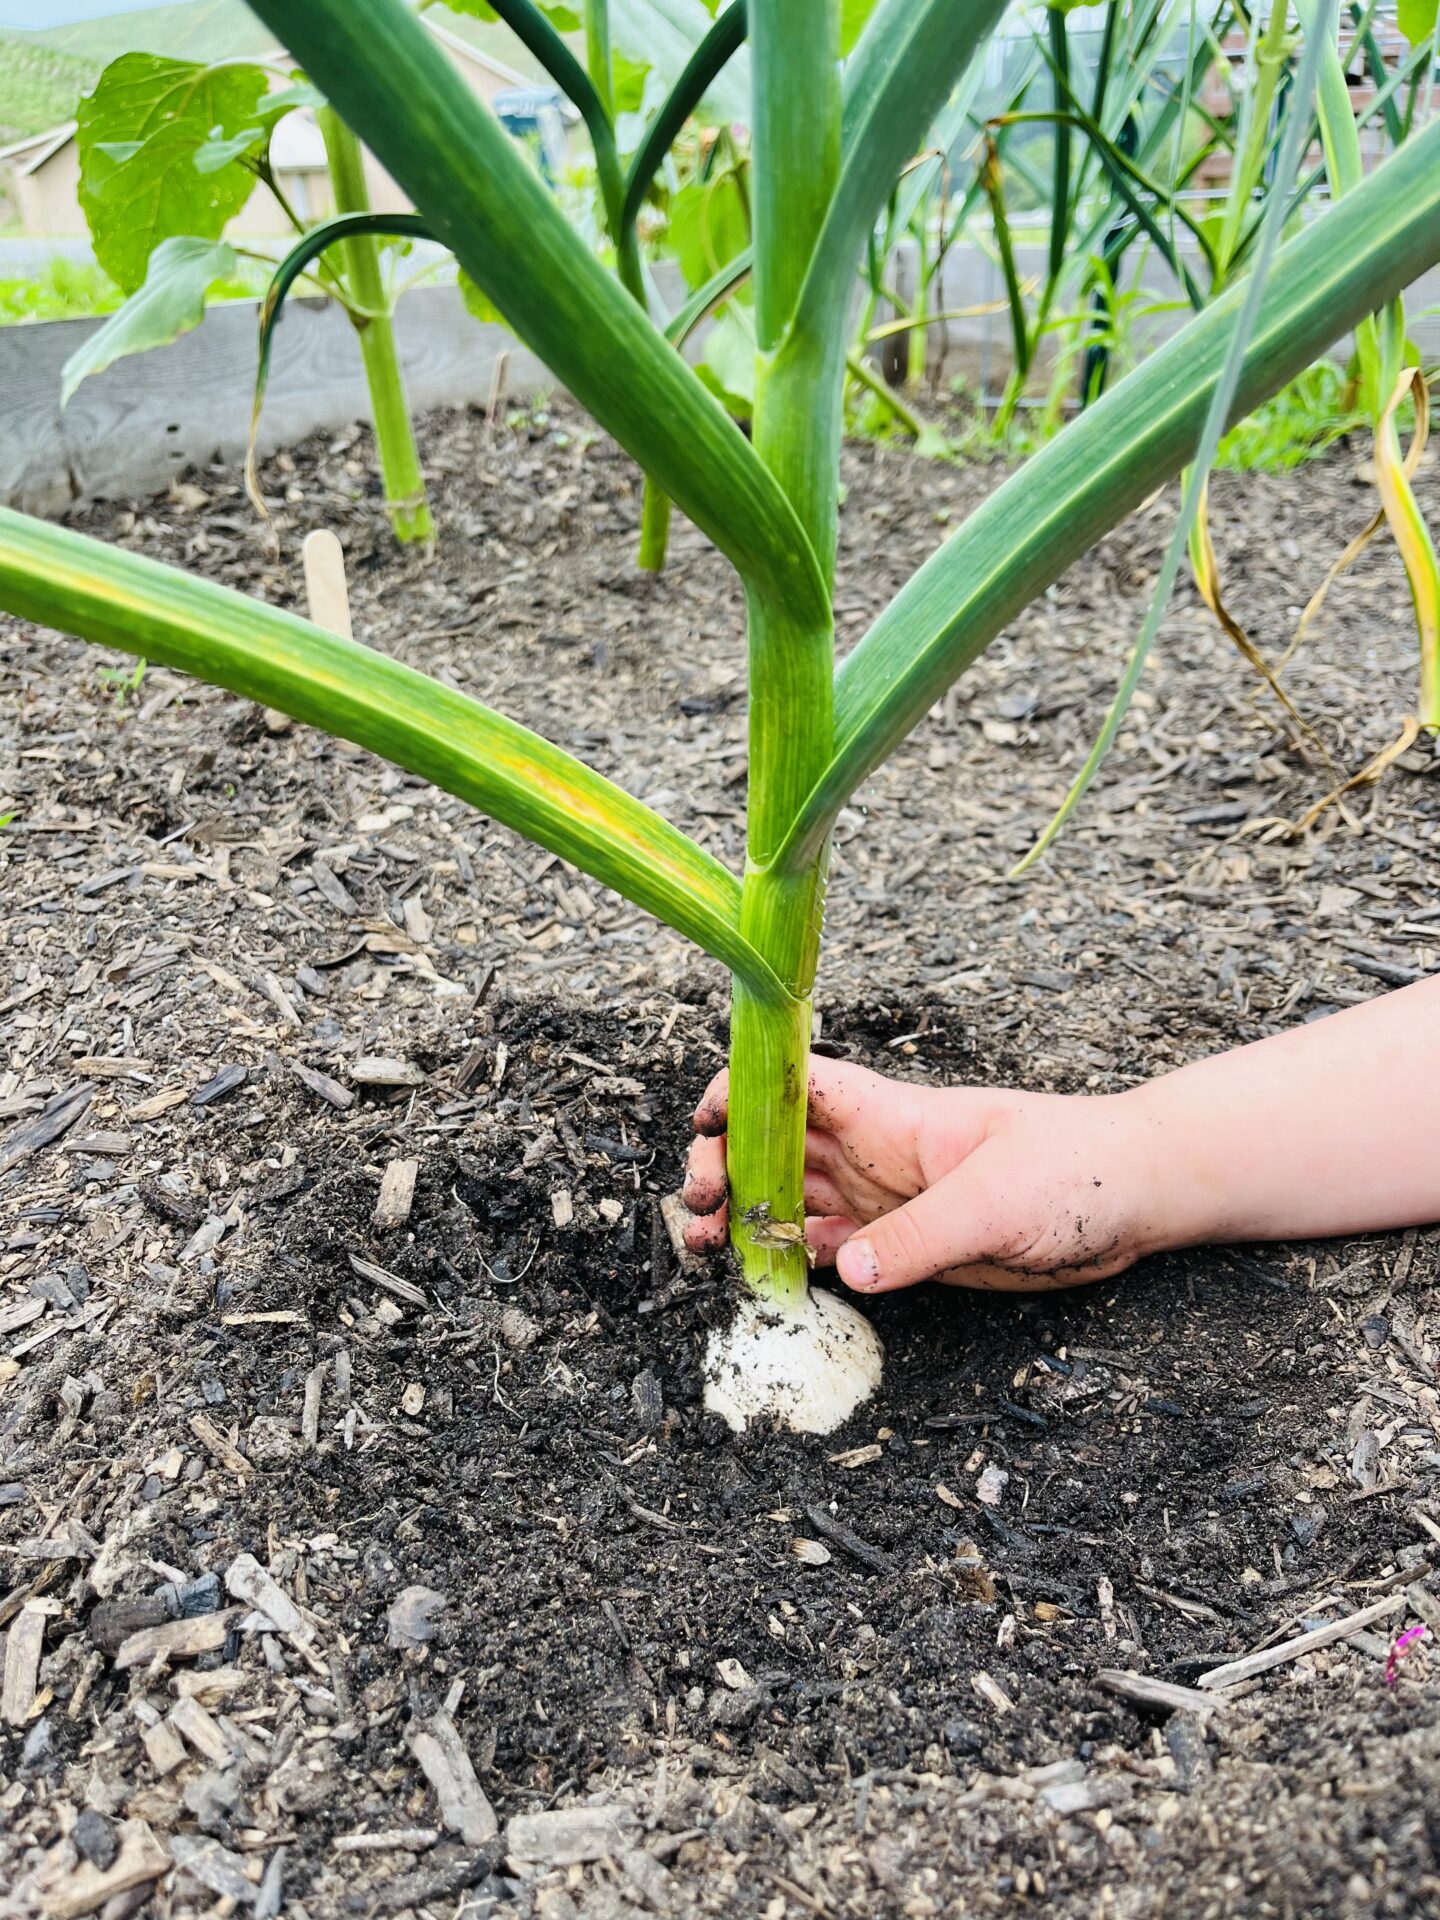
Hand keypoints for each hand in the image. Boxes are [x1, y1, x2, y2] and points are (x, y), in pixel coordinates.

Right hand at [682, 1055, 1165, 1293]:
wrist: (1137, 1198)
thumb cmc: (1078, 1169)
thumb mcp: (998, 1201)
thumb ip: (921, 1236)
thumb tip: (846, 1269)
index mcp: (891, 1116)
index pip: (799, 1085)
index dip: (743, 1093)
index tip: (705, 1125)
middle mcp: (876, 1153)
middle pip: (776, 1144)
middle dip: (727, 1166)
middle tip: (702, 1207)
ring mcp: (888, 1200)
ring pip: (793, 1199)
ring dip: (746, 1217)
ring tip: (707, 1248)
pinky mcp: (908, 1246)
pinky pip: (832, 1250)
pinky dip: (790, 1263)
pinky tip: (762, 1281)